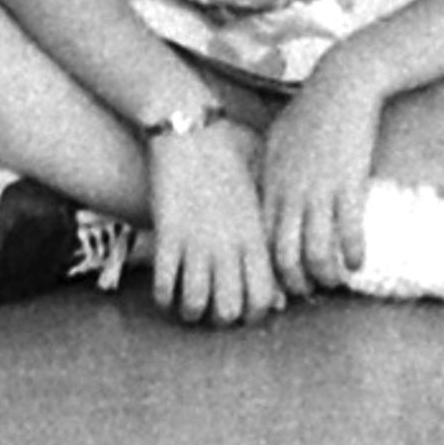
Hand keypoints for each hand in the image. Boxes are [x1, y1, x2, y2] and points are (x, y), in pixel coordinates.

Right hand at [145, 119, 280, 326]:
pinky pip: (164, 287)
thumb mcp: (257, 189)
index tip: (244, 304)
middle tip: (214, 306)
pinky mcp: (168, 234)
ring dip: (190, 311)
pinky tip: (166, 288)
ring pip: (195, 305)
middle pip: (229, 311)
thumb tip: (279, 271)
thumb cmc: (228, 153)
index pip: (264, 298)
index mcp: (255, 235)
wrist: (190, 126)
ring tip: (188, 302)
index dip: (254, 313)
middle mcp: (229, 245)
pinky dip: (164, 296)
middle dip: (220, 318)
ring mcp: (197, 242)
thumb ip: (267, 230)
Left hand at [255, 45, 384, 295]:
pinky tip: (358, 261)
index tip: (282, 280)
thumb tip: (265, 203)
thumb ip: (267, 173)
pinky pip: (348, 235)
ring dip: (326, 275)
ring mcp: (319, 191)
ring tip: (336, 279)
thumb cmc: (310, 111)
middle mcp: (290, 193)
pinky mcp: (348, 185)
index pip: (261, 242)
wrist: (342, 83)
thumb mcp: (276, 140)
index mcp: (270, 184)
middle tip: (310, 289)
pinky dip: (352, 255)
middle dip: (296, 283)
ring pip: (316, 254)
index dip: (270, 269)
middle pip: (285, 257)